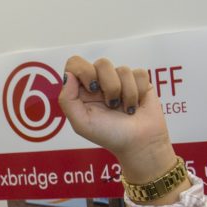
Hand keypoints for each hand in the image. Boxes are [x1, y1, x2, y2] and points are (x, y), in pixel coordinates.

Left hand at [58, 55, 179, 185]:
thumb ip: (67, 100)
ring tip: (124, 109)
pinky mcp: (139, 80)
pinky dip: (137, 92)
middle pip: (102, 63)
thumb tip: (68, 74)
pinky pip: (139, 73)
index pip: (75, 63)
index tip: (91, 88)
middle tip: (111, 104)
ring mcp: (120, 80)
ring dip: (125, 93)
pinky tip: (135, 105)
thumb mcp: (81, 123)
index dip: (83, 70)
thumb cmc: (108, 135)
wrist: (138, 143)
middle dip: (109, 85)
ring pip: (122, 69)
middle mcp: (99, 82)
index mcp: (82, 90)